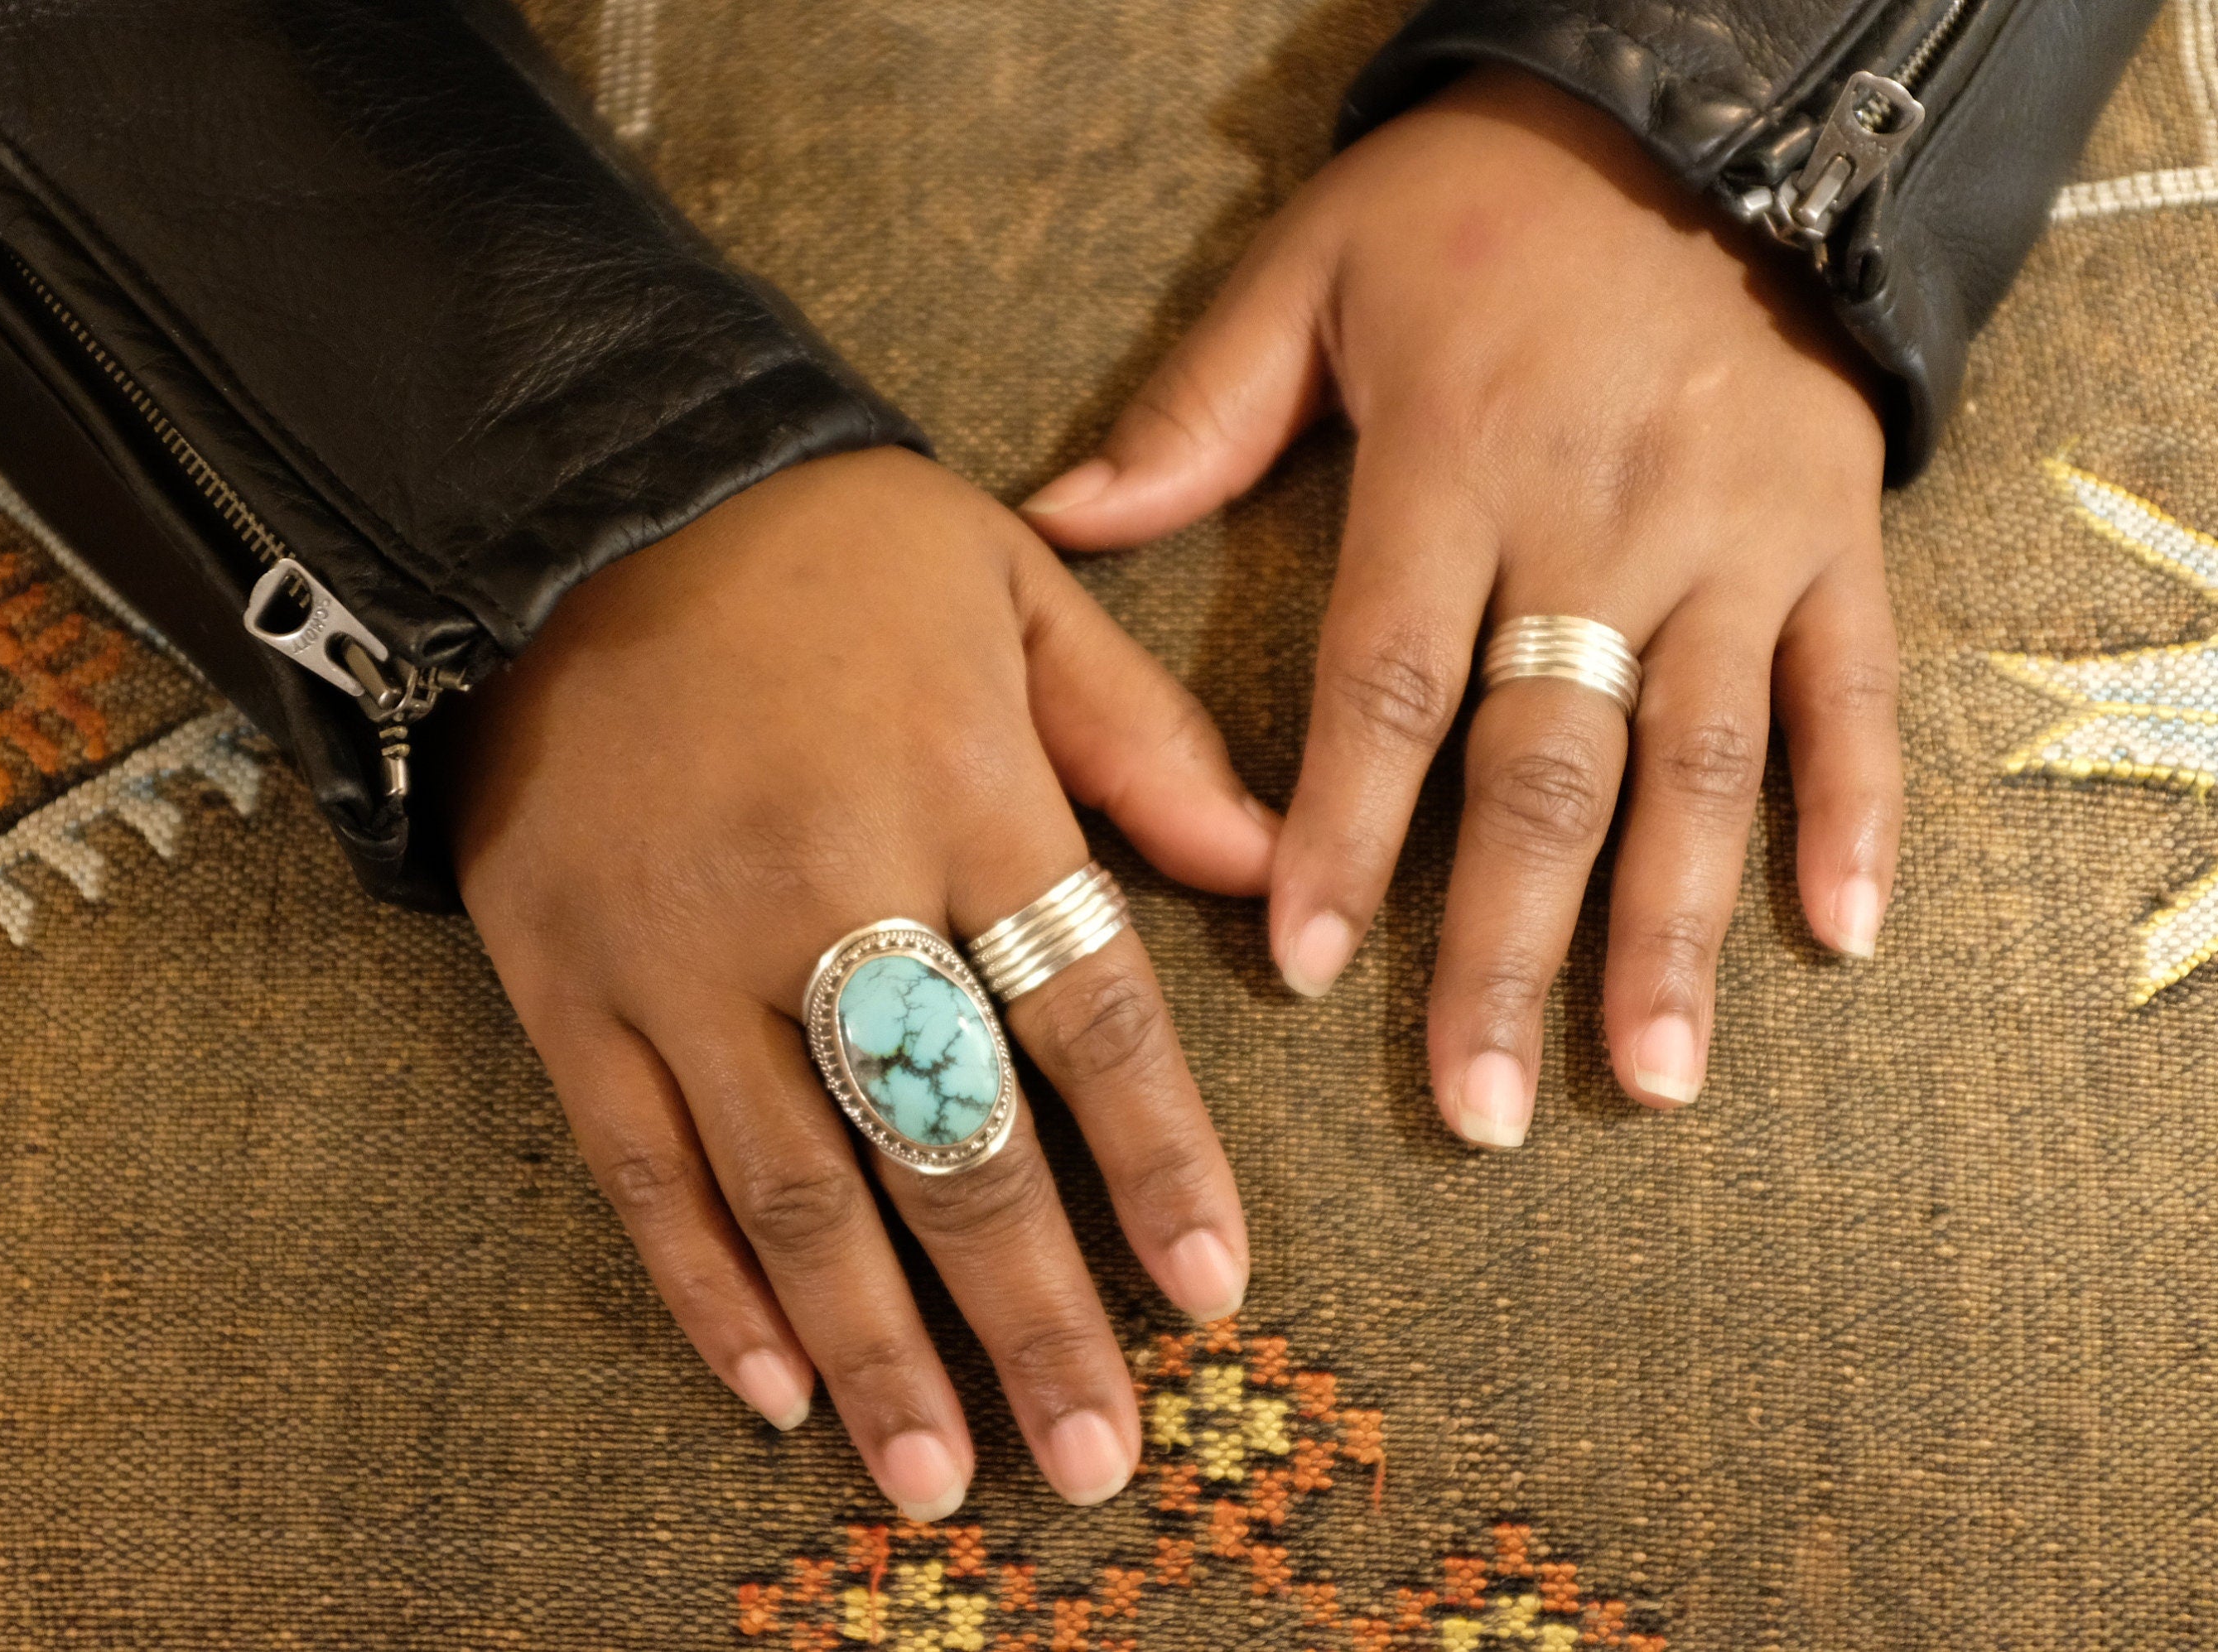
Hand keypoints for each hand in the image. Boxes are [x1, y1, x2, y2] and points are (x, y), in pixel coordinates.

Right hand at [449, 448, 1274, 1514]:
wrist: (563, 507)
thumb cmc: (817, 546)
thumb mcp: (1008, 584)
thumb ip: (1139, 738)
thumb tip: (1266, 872)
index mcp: (958, 789)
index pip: (1084, 1016)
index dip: (1155, 1165)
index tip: (1213, 1295)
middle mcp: (824, 890)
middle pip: (951, 1142)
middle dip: (1033, 1313)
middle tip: (1097, 1460)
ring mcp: (679, 954)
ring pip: (796, 1190)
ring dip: (876, 1349)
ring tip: (940, 1477)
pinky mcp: (564, 987)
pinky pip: (643, 1168)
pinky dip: (707, 1289)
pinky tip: (774, 1388)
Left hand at [1023, 68, 1900, 1145]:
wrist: (1695, 112)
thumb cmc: (1477, 204)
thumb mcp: (1313, 268)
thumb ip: (1195, 411)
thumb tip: (1055, 522)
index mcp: (1456, 462)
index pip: (1388, 681)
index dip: (1342, 831)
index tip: (1306, 966)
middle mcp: (1601, 519)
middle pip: (1544, 764)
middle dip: (1505, 947)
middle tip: (1475, 1107)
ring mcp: (1733, 536)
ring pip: (1700, 762)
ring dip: (1674, 928)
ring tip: (1648, 1078)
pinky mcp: (1835, 535)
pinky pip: (1852, 689)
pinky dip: (1856, 812)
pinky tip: (1838, 940)